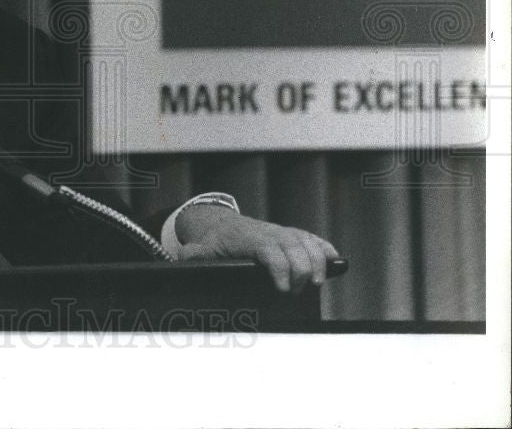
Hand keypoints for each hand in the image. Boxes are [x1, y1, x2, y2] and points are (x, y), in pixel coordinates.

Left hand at [171, 205, 338, 292]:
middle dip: (301, 272)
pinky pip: (313, 238)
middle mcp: (270, 233)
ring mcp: (282, 232)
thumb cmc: (213, 242)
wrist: (222, 224)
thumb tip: (183, 259)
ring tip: (317, 284)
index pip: (270, 250)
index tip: (282, 289)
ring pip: (307, 242)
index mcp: (249, 239)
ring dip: (317, 262)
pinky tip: (334, 262)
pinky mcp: (292, 235)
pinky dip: (325, 249)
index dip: (280, 268)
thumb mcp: (200, 248)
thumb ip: (192, 255)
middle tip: (296, 293)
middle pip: (294, 247)